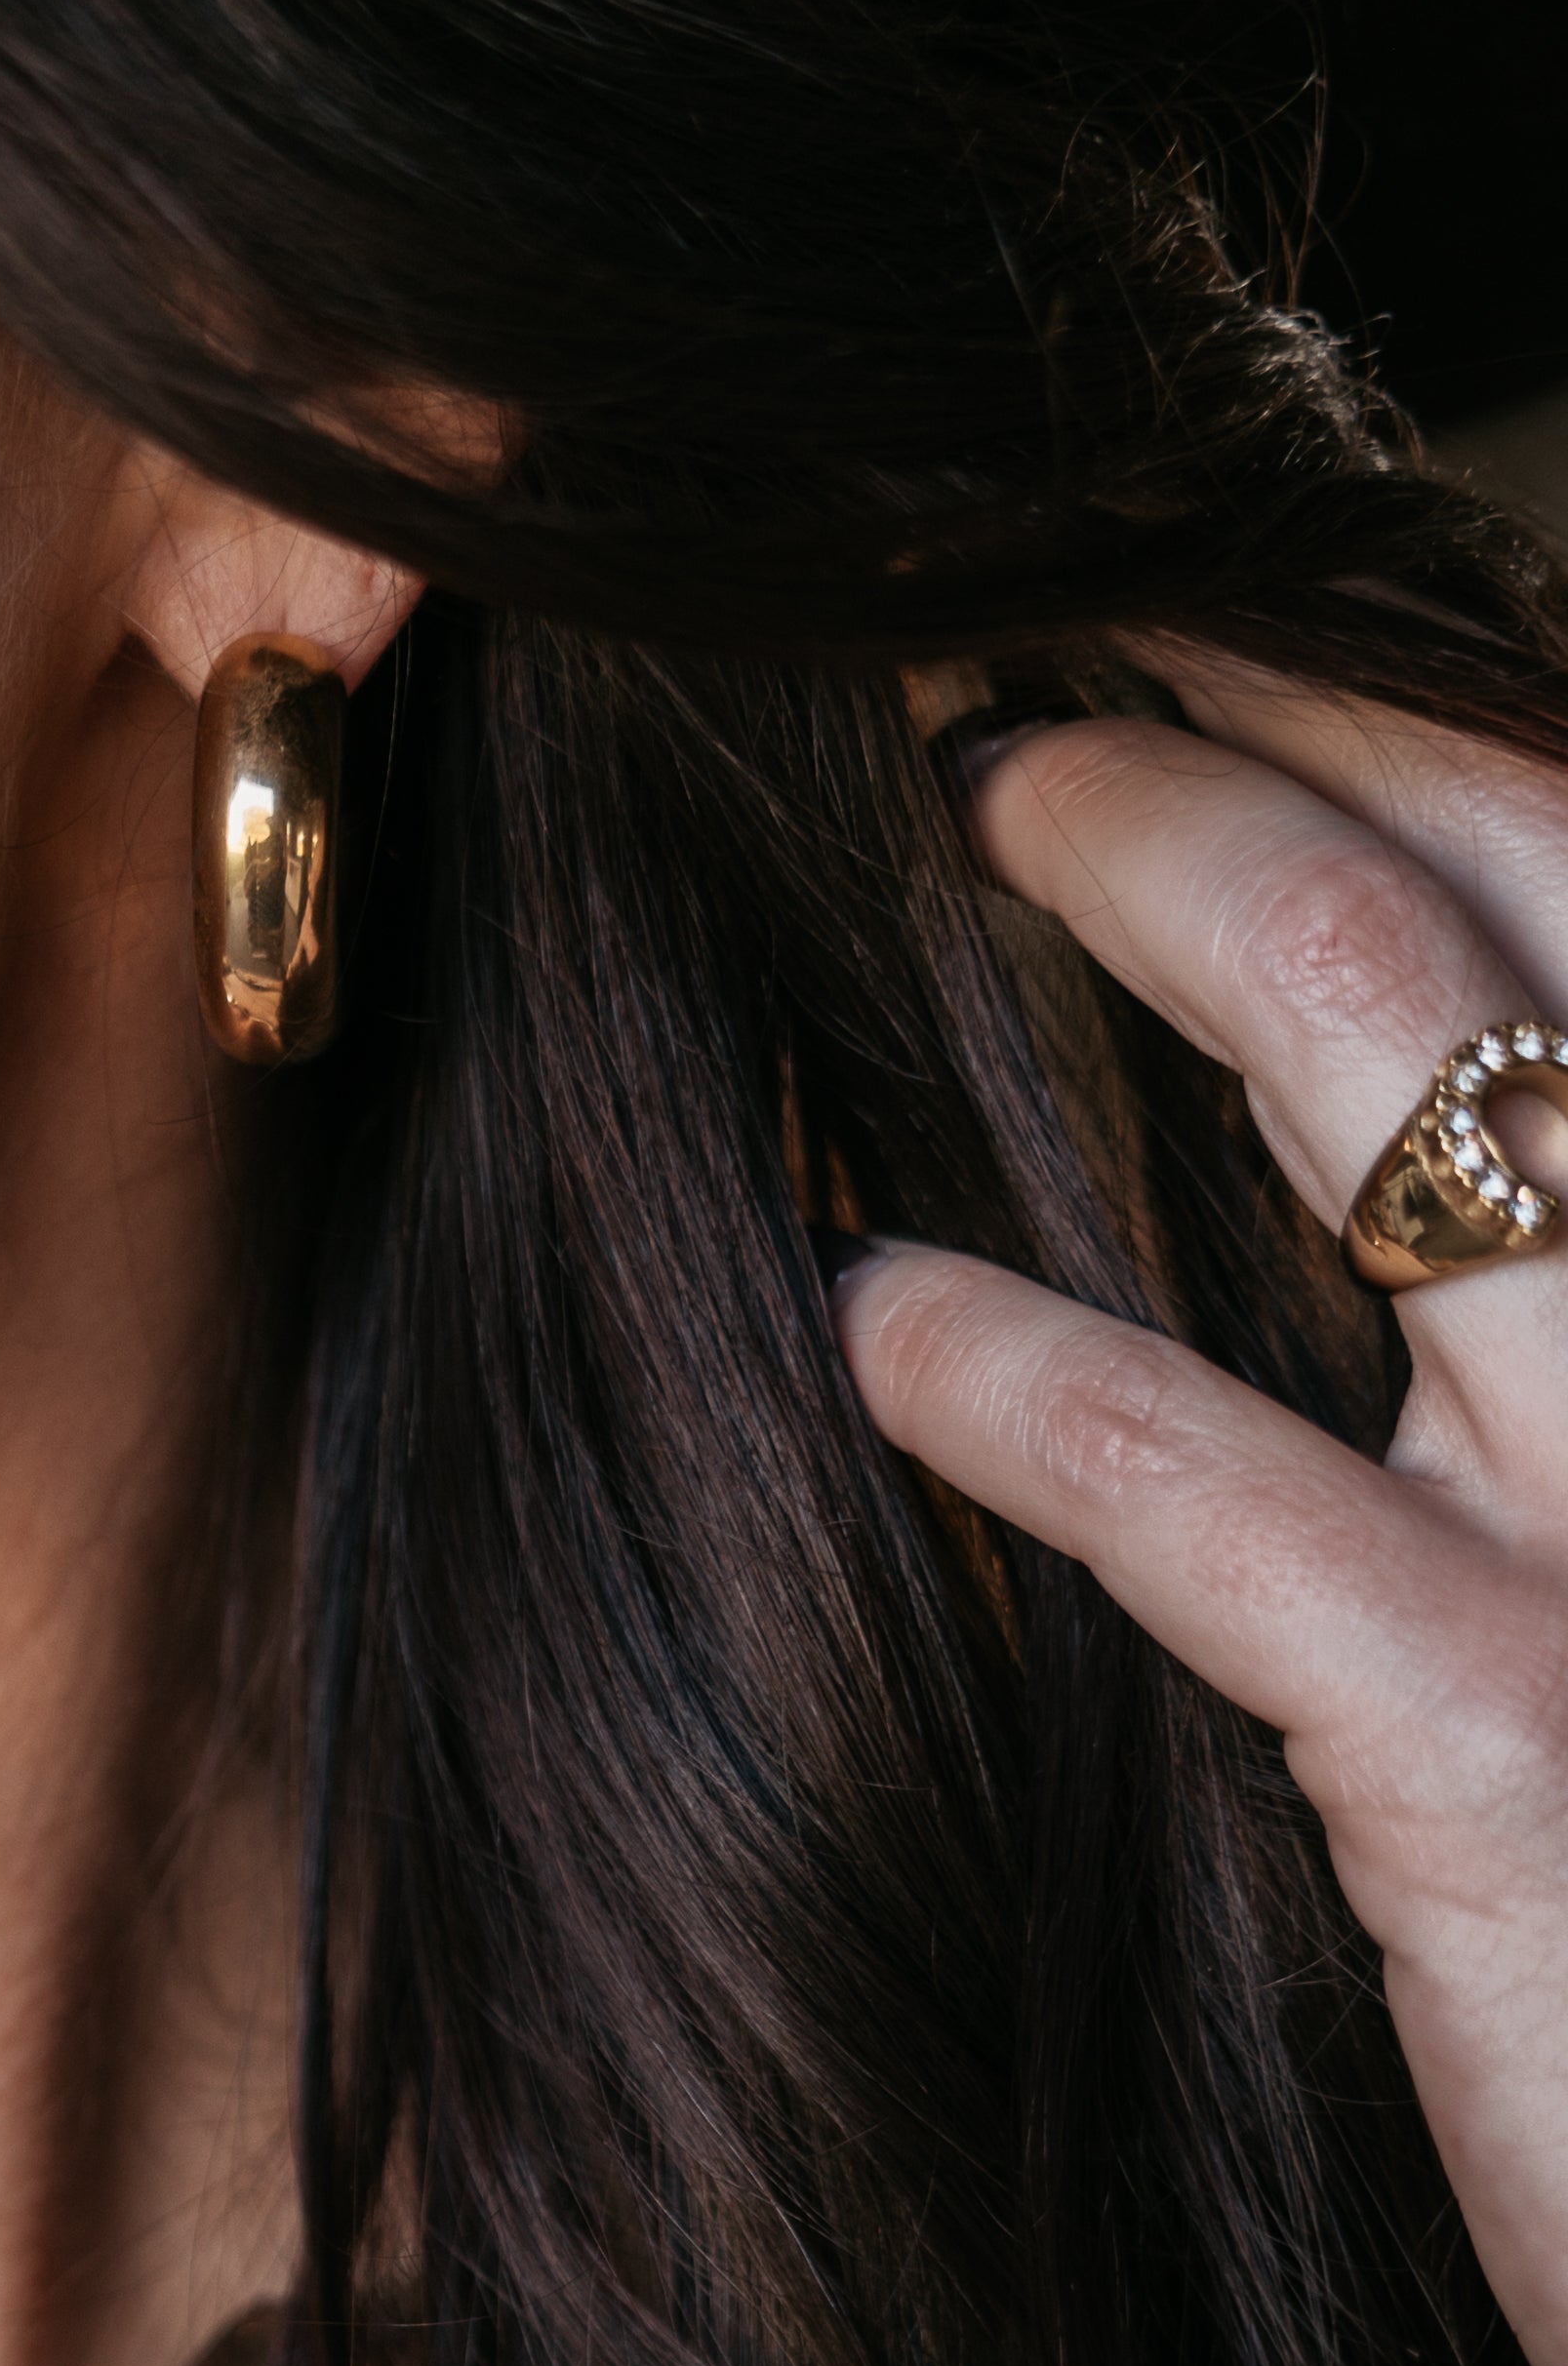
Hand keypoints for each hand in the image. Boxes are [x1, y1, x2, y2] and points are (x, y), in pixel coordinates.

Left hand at [834, 668, 1567, 2365]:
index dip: (1462, 686)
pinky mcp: (1519, 1765)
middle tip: (1070, 628)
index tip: (1263, 601)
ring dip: (1152, 870)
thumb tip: (1439, 1137)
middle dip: (1298, 680)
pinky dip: (1004, 1369)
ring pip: (1401, 1057)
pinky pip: (1216, 1489)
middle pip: (1558, 850)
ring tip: (979, 800)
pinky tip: (866, 1324)